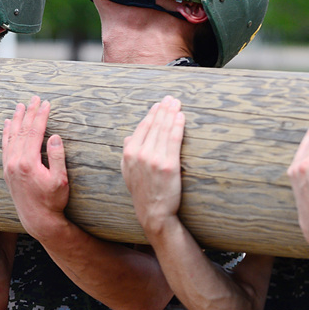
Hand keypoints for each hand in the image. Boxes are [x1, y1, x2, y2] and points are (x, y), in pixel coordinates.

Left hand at [1, 96, 68, 238]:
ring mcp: (9, 166)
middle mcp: (15, 162)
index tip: (46, 103)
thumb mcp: (61, 180)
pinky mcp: (6, 170)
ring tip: (20, 106)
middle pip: (22, 130)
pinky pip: (4, 146)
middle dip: (28, 113)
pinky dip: (6, 133)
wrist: (37, 219)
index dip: (40, 116)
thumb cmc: (53, 201)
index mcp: (28, 162)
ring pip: (11, 136)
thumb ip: (57, 157)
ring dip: (16, 119)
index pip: (34, 132)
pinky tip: (6, 124)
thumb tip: (54, 136)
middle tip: (34, 98)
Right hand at [123, 96, 184, 235]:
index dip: (152, 114)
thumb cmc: (142, 191)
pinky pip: (174, 140)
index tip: (159, 105)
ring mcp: (154, 159)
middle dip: (163, 109)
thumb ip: (128, 152)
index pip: (142, 128)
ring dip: (171, 113)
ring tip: (177, 103)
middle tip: (171, 98)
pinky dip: (178, 126)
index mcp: (129, 153)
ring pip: (164, 130)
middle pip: (154, 126)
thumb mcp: (127, 171)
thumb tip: (129, 137)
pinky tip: (181, 117)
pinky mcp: (169, 165)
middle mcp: (140, 153)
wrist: (153, 211)